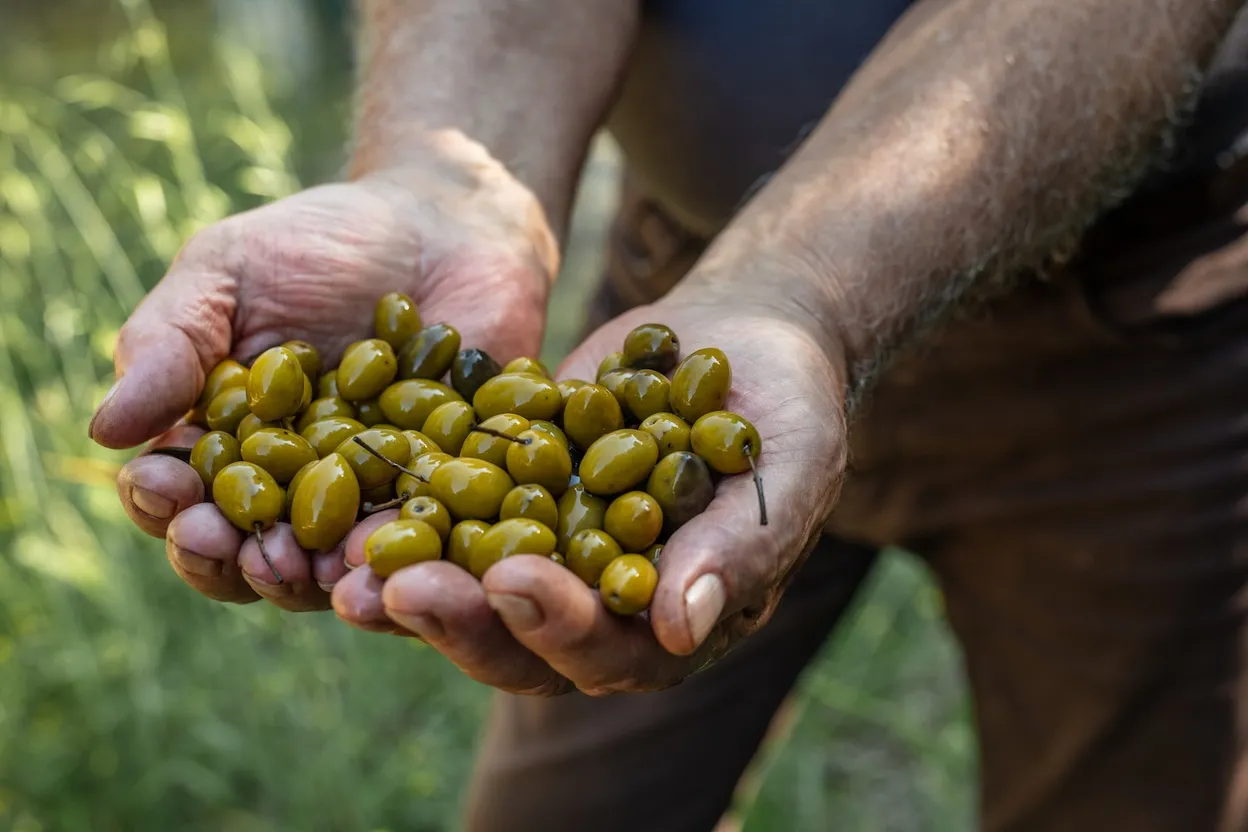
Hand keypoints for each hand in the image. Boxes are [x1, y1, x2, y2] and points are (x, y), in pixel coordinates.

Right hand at [91, 142, 558, 613]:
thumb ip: (171, 343)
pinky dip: (415, 559)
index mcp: (227, 452)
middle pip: (253, 556)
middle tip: (229, 543)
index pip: (181, 502)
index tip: (160, 485)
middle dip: (232, 558)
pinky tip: (400, 553)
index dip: (164, 506)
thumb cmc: (320, 244)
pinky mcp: (449, 501)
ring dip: (318, 579)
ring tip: (311, 567)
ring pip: (338, 569)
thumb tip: (104, 430)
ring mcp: (375, 505)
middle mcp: (297, 497)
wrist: (445, 225)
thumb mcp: (229, 273)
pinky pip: (432, 546)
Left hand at [331, 287, 848, 693]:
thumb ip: (742, 549)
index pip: (611, 654)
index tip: (516, 581)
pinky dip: (403, 510)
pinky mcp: (509, 496)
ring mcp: (548, 552)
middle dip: (459, 619)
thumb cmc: (788, 409)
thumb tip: (682, 628)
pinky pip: (449, 515)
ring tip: (347, 561)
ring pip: (469, 589)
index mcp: (671, 623)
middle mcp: (600, 606)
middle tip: (396, 586)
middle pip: (520, 641)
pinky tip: (354, 489)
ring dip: (409, 582)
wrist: (743, 340)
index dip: (560, 629)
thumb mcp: (788, 468)